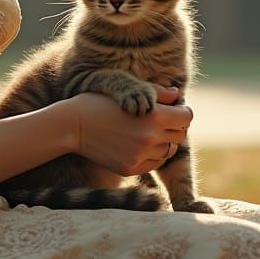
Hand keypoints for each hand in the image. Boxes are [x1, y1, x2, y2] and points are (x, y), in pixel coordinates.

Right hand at [66, 84, 192, 176]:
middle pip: (180, 135)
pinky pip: (154, 164)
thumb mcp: (127, 90)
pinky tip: (138, 145)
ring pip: (169, 151)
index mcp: (154, 115)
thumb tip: (177, 96)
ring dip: (163, 142)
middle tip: (160, 122)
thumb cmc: (99, 103)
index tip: (173, 111)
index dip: (182, 112)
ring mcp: (141, 155)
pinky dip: (151, 155)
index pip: (187, 117)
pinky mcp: (130, 168)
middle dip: (174, 127)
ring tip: (147, 133)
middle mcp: (150, 137)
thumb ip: (157, 93)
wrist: (72, 126)